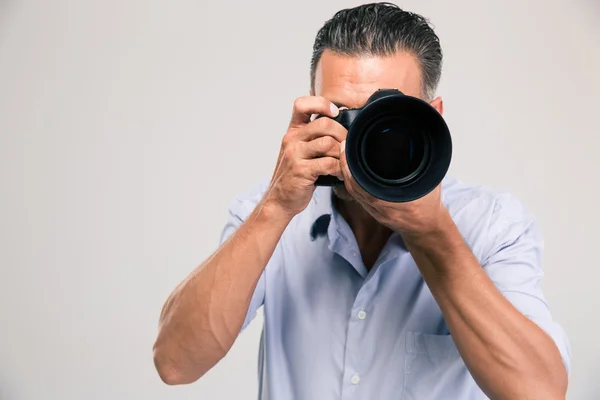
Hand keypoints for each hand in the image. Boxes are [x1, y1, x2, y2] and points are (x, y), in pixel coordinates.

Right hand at [264, 96, 347, 217]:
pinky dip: (339, 169)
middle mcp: (292, 140)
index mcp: (293, 131)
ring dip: (341, 153)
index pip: (302, 104)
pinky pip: (328, 163)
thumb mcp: (300, 150)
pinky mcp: (301, 171)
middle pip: (324, 123)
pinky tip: (338, 174)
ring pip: (328, 143)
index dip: (321, 103)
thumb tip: (340, 115)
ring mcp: (295, 155)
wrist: (279, 200)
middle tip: (347, 146)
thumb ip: (315, 135)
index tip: (335, 112)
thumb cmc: (294, 175)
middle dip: (342, 133)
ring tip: (342, 162)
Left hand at [338, 140, 449, 239]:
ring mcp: (375, 211)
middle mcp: (381, 207)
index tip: (349, 148)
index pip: (364, 183)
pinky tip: (349, 171)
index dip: (353, 165)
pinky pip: (357, 196)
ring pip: (353, 191)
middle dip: (345, 165)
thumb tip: (418, 146)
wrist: (426, 228)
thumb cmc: (429, 205)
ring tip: (344, 155)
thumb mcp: (430, 182)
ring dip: (346, 173)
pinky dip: (350, 182)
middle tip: (343, 147)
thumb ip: (421, 165)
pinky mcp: (372, 212)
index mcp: (394, 201)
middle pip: (354, 185)